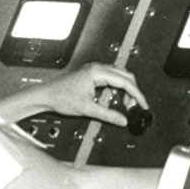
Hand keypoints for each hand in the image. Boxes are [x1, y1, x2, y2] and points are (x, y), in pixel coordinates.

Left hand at [0, 63, 147, 125]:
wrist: (46, 95)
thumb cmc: (61, 97)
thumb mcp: (87, 109)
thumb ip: (108, 115)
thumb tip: (123, 120)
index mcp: (98, 72)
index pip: (126, 82)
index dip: (137, 95)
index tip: (143, 105)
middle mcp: (98, 68)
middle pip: (126, 76)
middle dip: (133, 92)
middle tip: (135, 107)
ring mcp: (95, 70)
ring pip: (120, 77)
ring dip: (126, 90)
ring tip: (126, 105)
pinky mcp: (92, 74)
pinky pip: (111, 79)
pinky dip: (117, 89)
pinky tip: (116, 99)